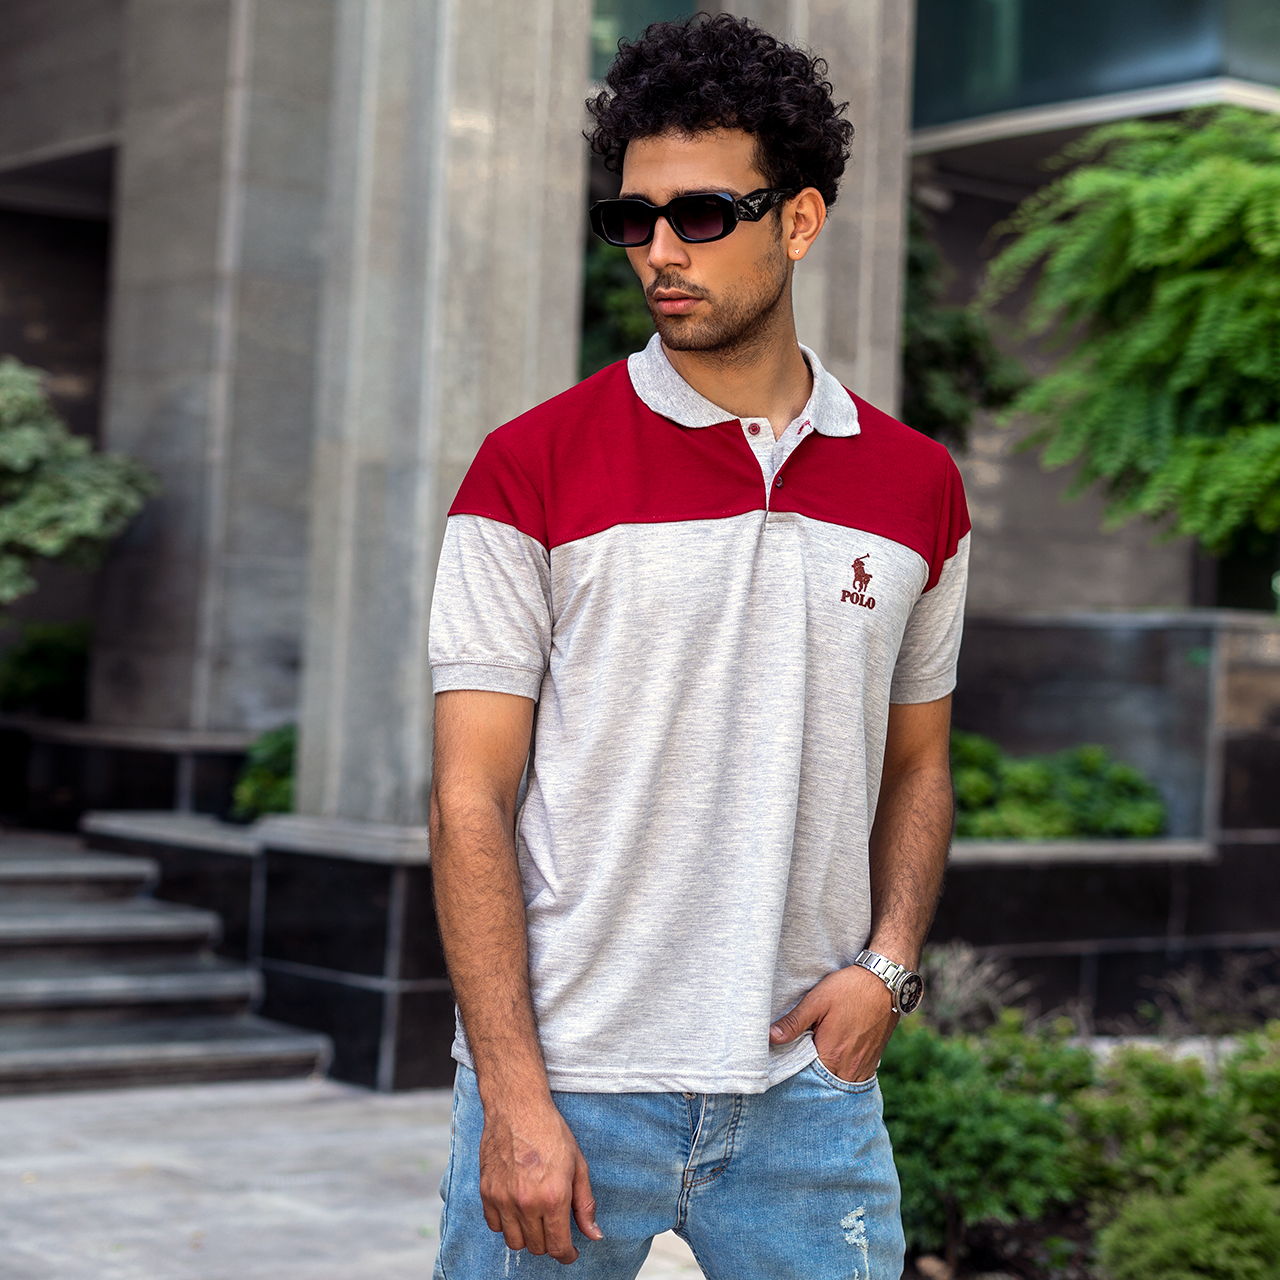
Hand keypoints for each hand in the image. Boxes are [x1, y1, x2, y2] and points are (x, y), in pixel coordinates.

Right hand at [478, 1095, 603, 1263]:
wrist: (518, 1107)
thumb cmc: (550, 1131)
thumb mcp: (578, 1165)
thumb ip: (585, 1204)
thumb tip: (594, 1235)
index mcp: (553, 1197)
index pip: (558, 1247)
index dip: (567, 1254)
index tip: (570, 1252)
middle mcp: (526, 1202)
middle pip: (537, 1247)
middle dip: (549, 1242)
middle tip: (554, 1225)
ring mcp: (503, 1199)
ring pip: (514, 1242)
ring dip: (527, 1236)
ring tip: (535, 1218)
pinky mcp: (486, 1192)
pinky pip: (494, 1226)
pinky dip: (505, 1224)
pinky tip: (516, 1209)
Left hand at [768, 963, 897, 1081]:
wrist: (885, 983)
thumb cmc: (849, 989)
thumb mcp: (817, 1001)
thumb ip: (794, 1023)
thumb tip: (770, 1037)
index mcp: (831, 1054)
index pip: (806, 1078)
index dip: (794, 1073)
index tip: (784, 1065)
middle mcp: (848, 1068)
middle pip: (823, 1085)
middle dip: (809, 1079)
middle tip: (798, 1065)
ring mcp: (863, 1067)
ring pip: (839, 1084)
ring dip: (826, 1079)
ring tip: (814, 1065)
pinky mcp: (873, 1062)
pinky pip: (854, 1080)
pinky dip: (842, 1076)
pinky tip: (832, 1064)